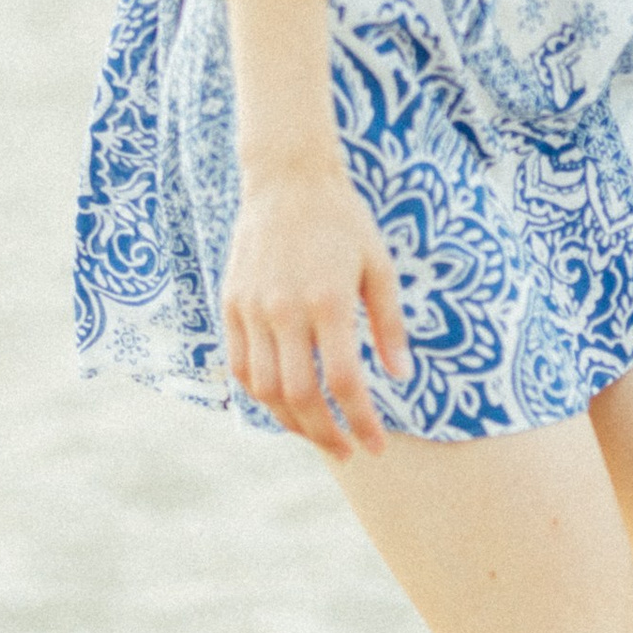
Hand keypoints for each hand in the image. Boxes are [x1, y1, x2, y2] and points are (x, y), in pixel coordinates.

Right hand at [220, 158, 412, 455]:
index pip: (343, 382)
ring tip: (318, 434)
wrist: (287, 180)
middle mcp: (285, 310)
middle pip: (300, 396)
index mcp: (328, 301)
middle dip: (326, 434)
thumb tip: (402, 376)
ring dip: (291, 422)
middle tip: (349, 451)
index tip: (376, 444)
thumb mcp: (379, 267)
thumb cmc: (344, 221)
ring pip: (264, 388)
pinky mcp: (230, 305)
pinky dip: (260, 394)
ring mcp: (251, 309)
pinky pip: (240, 366)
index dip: (360, 421)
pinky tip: (284, 404)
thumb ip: (389, 325)